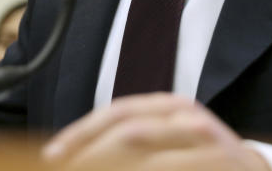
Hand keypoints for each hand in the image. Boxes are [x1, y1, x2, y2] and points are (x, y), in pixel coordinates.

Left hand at [42, 93, 269, 170]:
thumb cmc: (204, 163)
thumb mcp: (168, 144)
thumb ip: (132, 143)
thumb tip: (76, 155)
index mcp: (169, 107)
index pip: (116, 113)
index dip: (81, 133)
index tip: (52, 155)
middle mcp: (187, 117)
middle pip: (127, 131)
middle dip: (89, 155)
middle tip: (62, 168)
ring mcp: (206, 141)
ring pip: (145, 152)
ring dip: (107, 165)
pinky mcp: (220, 163)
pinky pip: (169, 167)